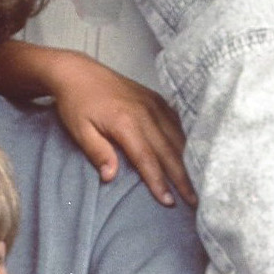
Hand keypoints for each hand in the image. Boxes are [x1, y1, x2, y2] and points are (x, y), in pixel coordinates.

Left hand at [27, 46, 194, 206]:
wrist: (77, 71)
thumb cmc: (76, 103)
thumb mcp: (79, 130)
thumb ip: (97, 152)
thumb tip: (110, 177)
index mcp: (126, 123)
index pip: (147, 158)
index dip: (158, 181)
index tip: (168, 202)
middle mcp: (145, 113)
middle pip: (168, 151)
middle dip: (182, 178)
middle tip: (194, 201)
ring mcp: (153, 104)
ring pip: (177, 137)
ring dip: (188, 161)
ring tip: (198, 183)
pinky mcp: (155, 98)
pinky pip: (176, 122)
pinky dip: (185, 139)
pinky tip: (192, 154)